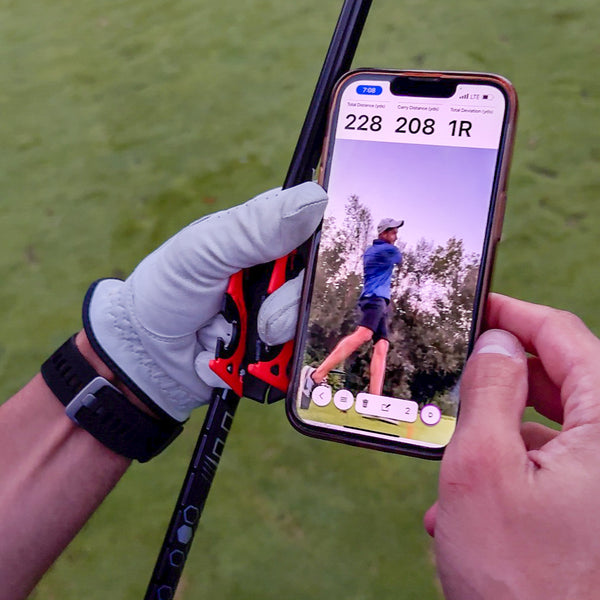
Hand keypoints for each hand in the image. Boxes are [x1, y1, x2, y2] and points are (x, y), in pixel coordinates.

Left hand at [83, 183, 327, 421]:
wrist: (147, 356)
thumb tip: (315, 198)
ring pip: (310, 320)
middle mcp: (280, 271)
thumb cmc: (167, 290)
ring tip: (236, 339)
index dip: (320, 246)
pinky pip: (296, 354)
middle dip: (288, 303)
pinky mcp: (281, 348)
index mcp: (265, 233)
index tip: (297, 266)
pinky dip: (269, 363)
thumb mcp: (203, 250)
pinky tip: (241, 359)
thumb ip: (255, 228)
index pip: (315, 228)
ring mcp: (282, 310)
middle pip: (319, 280)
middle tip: (259, 315)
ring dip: (275, 335)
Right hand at [424, 293, 599, 599]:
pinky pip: (556, 463)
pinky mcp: (597, 507)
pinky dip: (512, 466)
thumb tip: (494, 342)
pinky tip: (471, 500)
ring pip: (555, 423)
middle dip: (504, 374)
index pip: (566, 337)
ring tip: (457, 452)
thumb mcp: (482, 467)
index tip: (480, 305)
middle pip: (565, 378)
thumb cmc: (522, 582)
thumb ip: (488, 390)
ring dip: (501, 429)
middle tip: (459, 370)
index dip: (517, 313)